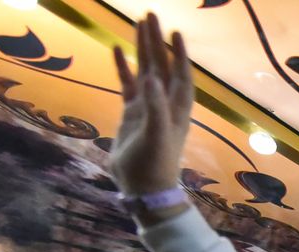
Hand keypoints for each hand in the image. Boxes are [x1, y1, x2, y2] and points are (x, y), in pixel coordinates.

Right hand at [109, 14, 194, 198]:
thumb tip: (153, 78)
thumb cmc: (154, 164)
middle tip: (150, 15)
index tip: (176, 32)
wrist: (142, 187)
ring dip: (142, 49)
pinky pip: (128, 85)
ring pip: (145, 71)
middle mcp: (164, 104)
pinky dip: (124, 69)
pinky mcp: (131, 114)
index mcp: (176, 108)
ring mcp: (147, 107)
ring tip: (137, 24)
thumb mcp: (157, 136)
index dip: (179, 54)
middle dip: (157, 41)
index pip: (180, 74)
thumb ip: (155, 107)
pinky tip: (118, 51)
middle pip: (161, 66)